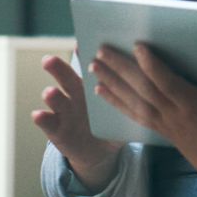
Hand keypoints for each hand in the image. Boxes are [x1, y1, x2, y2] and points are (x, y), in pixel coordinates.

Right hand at [32, 53, 122, 191]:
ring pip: (55, 98)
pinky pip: (47, 122)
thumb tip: (157, 79)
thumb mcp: (123, 110)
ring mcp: (63, 111)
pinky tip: (39, 114)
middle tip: (49, 60)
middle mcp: (74, 94)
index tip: (82, 44)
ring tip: (50, 92)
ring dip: (51, 95)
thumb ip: (133, 96)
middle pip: (65, 77)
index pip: (88, 66)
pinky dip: (43, 118)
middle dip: (57, 68)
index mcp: (92, 85)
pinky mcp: (56, 129)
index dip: (85, 56)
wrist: (98, 151)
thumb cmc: (111, 123)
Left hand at [90, 43, 196, 194]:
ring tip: (94, 67)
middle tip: (100, 52)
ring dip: (113, 83)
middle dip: (121, 70)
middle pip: (143, 91)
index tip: (138, 47)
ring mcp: (168, 126)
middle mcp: (176, 118)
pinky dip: (118, 102)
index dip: (152, 67)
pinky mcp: (165, 133)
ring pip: (135, 103)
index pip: (169, 85)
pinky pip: (136, 116)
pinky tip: (103, 92)